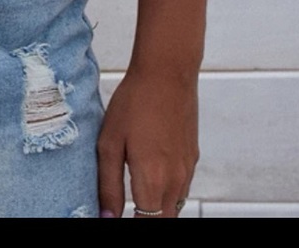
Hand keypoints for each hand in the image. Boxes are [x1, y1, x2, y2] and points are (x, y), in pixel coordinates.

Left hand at [97, 67, 197, 218]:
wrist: (167, 74)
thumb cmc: (134, 103)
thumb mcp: (109, 142)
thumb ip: (108, 184)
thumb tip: (106, 216)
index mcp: (153, 180)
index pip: (146, 223)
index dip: (130, 223)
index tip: (115, 217)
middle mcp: (176, 181)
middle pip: (164, 219)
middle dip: (145, 218)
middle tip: (126, 207)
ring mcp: (187, 170)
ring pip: (175, 206)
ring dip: (158, 209)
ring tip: (136, 197)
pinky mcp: (192, 157)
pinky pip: (182, 188)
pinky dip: (168, 193)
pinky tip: (151, 176)